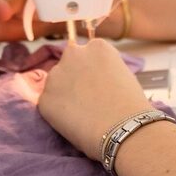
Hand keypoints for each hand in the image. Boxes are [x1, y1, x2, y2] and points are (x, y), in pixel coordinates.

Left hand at [38, 39, 153, 160]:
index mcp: (96, 46)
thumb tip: (92, 77)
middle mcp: (73, 54)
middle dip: (74, 77)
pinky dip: (57, 113)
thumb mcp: (122, 74)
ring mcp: (56, 75)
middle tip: (86, 98)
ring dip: (64, 93)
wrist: (123, 129)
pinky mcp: (44, 98)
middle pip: (69, 64)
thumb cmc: (131, 105)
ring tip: (81, 113)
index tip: (97, 85)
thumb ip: (102, 69)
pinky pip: (49, 104)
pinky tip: (73, 122)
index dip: (91, 71)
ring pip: (56, 83)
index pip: (87, 53)